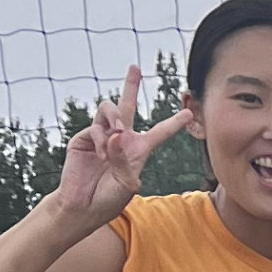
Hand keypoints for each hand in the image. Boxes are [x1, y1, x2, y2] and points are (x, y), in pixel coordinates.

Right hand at [53, 64, 193, 229]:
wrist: (83, 205)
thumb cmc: (109, 198)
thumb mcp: (125, 184)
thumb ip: (123, 161)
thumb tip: (116, 135)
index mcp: (139, 150)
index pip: (159, 133)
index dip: (173, 123)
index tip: (188, 113)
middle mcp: (121, 138)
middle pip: (127, 106)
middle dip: (130, 85)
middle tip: (134, 67)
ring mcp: (102, 136)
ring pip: (110, 110)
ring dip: (116, 118)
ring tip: (117, 133)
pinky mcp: (84, 138)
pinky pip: (96, 127)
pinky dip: (101, 139)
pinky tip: (101, 154)